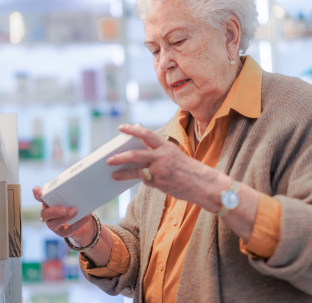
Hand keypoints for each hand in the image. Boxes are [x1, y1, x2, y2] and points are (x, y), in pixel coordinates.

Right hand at [32, 186, 95, 245]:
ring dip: (65, 218)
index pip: (40, 197)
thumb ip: (70, 192)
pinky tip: (85, 216)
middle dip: (54, 211)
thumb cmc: (72, 204)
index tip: (37, 190)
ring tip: (75, 211)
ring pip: (55, 223)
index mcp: (47, 202)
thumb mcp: (70, 197)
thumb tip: (78, 186)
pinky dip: (78, 223)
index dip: (38, 194)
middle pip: (46, 214)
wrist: (80, 220)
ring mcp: (53, 224)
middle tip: (64, 209)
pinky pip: (69, 229)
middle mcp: (47, 214)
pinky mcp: (62, 232)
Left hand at [108, 124, 226, 206]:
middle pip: (135, 154)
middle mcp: (162, 156)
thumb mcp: (174, 155)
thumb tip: (138, 155)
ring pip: (135, 170)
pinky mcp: (159, 183)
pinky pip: (145, 180)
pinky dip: (142, 180)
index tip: (120, 127)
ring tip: (112, 174)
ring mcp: (160, 170)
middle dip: (120, 156)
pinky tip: (139, 181)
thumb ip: (158, 153)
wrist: (203, 184)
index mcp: (166, 146)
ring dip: (122, 172)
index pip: (146, 134)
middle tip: (108, 159)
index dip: (132, 130)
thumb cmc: (188, 169)